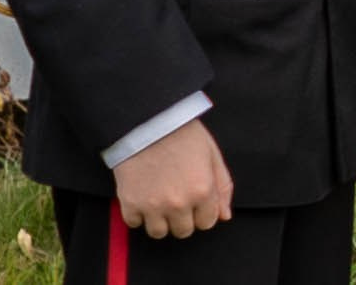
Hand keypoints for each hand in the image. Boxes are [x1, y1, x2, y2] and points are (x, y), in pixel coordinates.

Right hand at [111, 118, 231, 240]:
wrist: (148, 122)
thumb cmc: (183, 135)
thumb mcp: (212, 155)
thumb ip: (222, 187)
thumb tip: (224, 216)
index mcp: (203, 191)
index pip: (207, 222)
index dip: (203, 212)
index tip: (196, 201)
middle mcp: (179, 204)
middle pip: (183, 231)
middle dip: (183, 218)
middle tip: (177, 199)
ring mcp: (153, 206)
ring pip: (159, 232)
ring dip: (160, 220)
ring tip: (159, 200)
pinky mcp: (130, 204)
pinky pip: (135, 224)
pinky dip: (138, 214)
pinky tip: (143, 195)